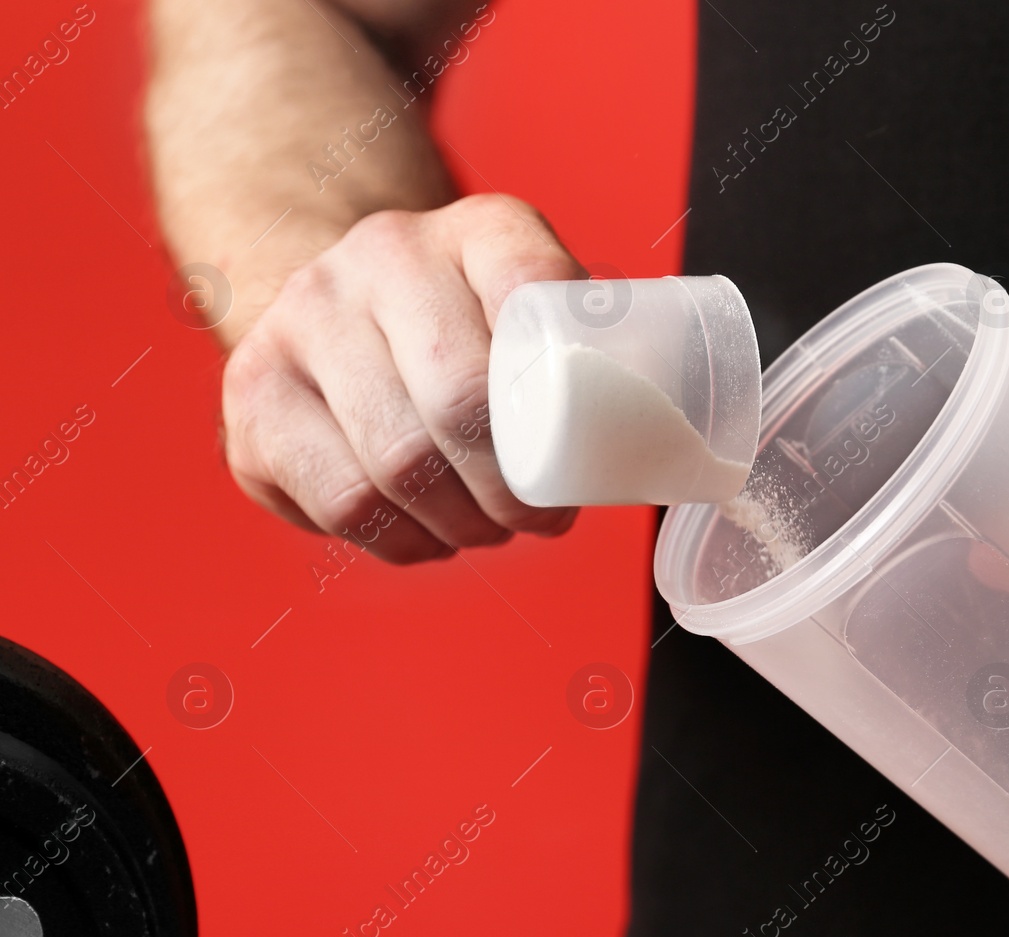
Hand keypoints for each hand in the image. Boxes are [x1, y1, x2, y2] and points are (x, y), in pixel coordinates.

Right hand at [221, 193, 582, 561]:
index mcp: (475, 228)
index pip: (533, 286)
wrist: (329, 301)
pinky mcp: (252, 396)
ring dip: (459, 524)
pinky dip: (400, 541)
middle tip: (536, 520)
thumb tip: (661, 450)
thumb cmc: (463, 328)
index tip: (579, 452)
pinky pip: (342, 503)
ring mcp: (302, 320)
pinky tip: (426, 533)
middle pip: (460, 402)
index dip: (566, 383)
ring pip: (398, 465)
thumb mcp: (528, 306)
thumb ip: (586, 351)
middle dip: (511, 490)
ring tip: (485, 529)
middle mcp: (380, 255)